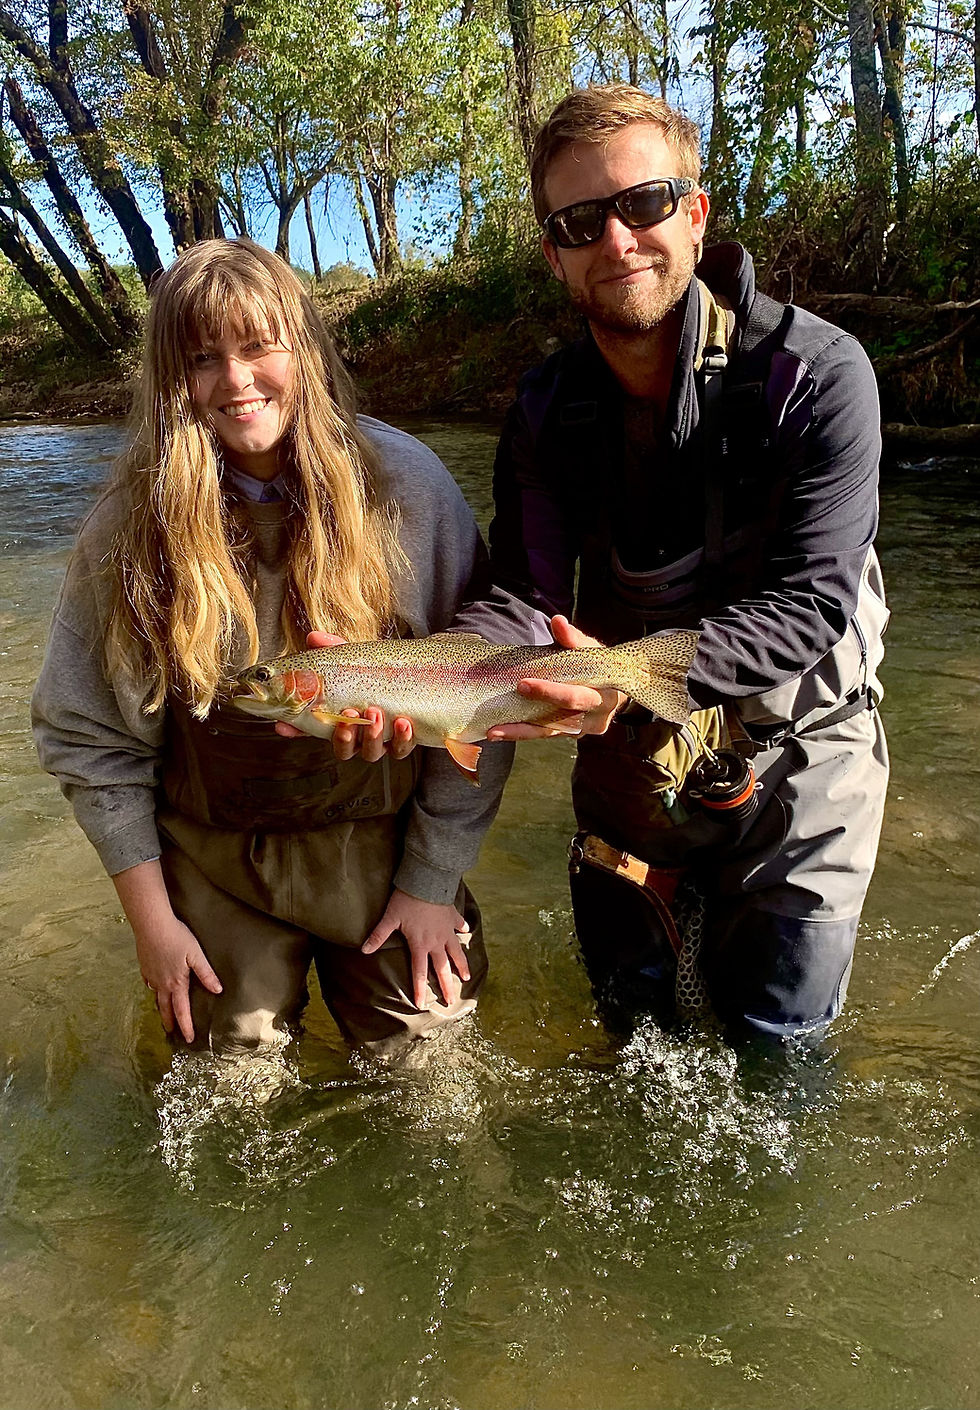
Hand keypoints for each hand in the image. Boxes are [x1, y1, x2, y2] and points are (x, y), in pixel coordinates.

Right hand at [134, 910, 222, 1043]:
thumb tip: (217, 990)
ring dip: (161, 1007)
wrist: (151, 924)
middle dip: (170, 1022)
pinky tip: (154, 987)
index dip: (186, 1026)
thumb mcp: (196, 955)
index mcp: (176, 983)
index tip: (188, 1039)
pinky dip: (153, 989)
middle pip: (166, 1008)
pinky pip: (149, 983)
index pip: (182, 1010)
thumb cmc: (176, 937)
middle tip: (172, 1032)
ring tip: (164, 1013)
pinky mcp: (144, 966)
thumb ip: (206, 973)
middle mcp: (162, 983)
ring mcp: (151, 975)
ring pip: (156, 996)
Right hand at [275, 630, 415, 759]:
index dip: (294, 731)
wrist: (416, 675)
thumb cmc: (376, 671)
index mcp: (338, 719)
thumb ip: (334, 650)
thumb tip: (313, 637)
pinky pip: (401, 748)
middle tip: (349, 713)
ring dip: (371, 735)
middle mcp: (357, 736)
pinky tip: (402, 722)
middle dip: (343, 735)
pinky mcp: (404, 742)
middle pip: (343, 749)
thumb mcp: (354, 659)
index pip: (310, 729)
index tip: (283, 727)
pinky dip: (402, 738)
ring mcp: (380, 741)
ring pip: (370, 752)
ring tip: (374, 712)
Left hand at [361, 888, 471, 1008]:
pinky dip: (463, 928)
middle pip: (443, 968)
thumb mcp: (390, 918)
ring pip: (456, 951)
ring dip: (461, 964)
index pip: (420, 972)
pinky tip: (466, 931)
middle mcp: (436, 941)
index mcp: (420, 944)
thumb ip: (378, 935)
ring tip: (466, 977)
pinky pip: (459, 924)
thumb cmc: (406, 900)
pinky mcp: (452, 916)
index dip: (420, 989)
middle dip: (447, 986)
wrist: (427, 880)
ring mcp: (447, 929)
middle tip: (451, 1000)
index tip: (422, 1005)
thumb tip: (363, 950)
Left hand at [486, 614, 624, 740]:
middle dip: (536, 707)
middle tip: (510, 697)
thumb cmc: (598, 666)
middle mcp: (598, 716)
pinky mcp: (569, 734)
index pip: (577, 695)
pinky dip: (522, 733)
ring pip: (550, 732)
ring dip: (520, 732)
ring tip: (493, 732)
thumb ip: (573, 639)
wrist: (612, 690)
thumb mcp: (590, 651)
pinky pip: (544, 735)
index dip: (551, 691)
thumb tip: (557, 621)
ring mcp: (583, 729)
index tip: (523, 683)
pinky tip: (499, 732)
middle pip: (564, 715)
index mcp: (607, 694)